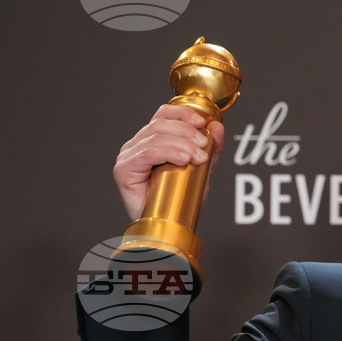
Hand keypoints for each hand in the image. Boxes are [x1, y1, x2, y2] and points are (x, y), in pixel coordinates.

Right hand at [113, 104, 225, 221]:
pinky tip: (183, 159)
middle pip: (160, 124)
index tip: (203, 123)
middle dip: (187, 131)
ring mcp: (128, 156)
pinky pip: (146, 154)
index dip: (183, 113)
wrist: (166, 226)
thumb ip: (210, 149)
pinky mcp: (124, 170)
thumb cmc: (179, 200)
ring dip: (182, 144)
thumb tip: (217, 126)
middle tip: (205, 146)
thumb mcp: (201, 170)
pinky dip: (167, 153)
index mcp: (152, 140)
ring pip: (155, 138)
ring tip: (199, 157)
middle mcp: (137, 144)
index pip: (164, 114)